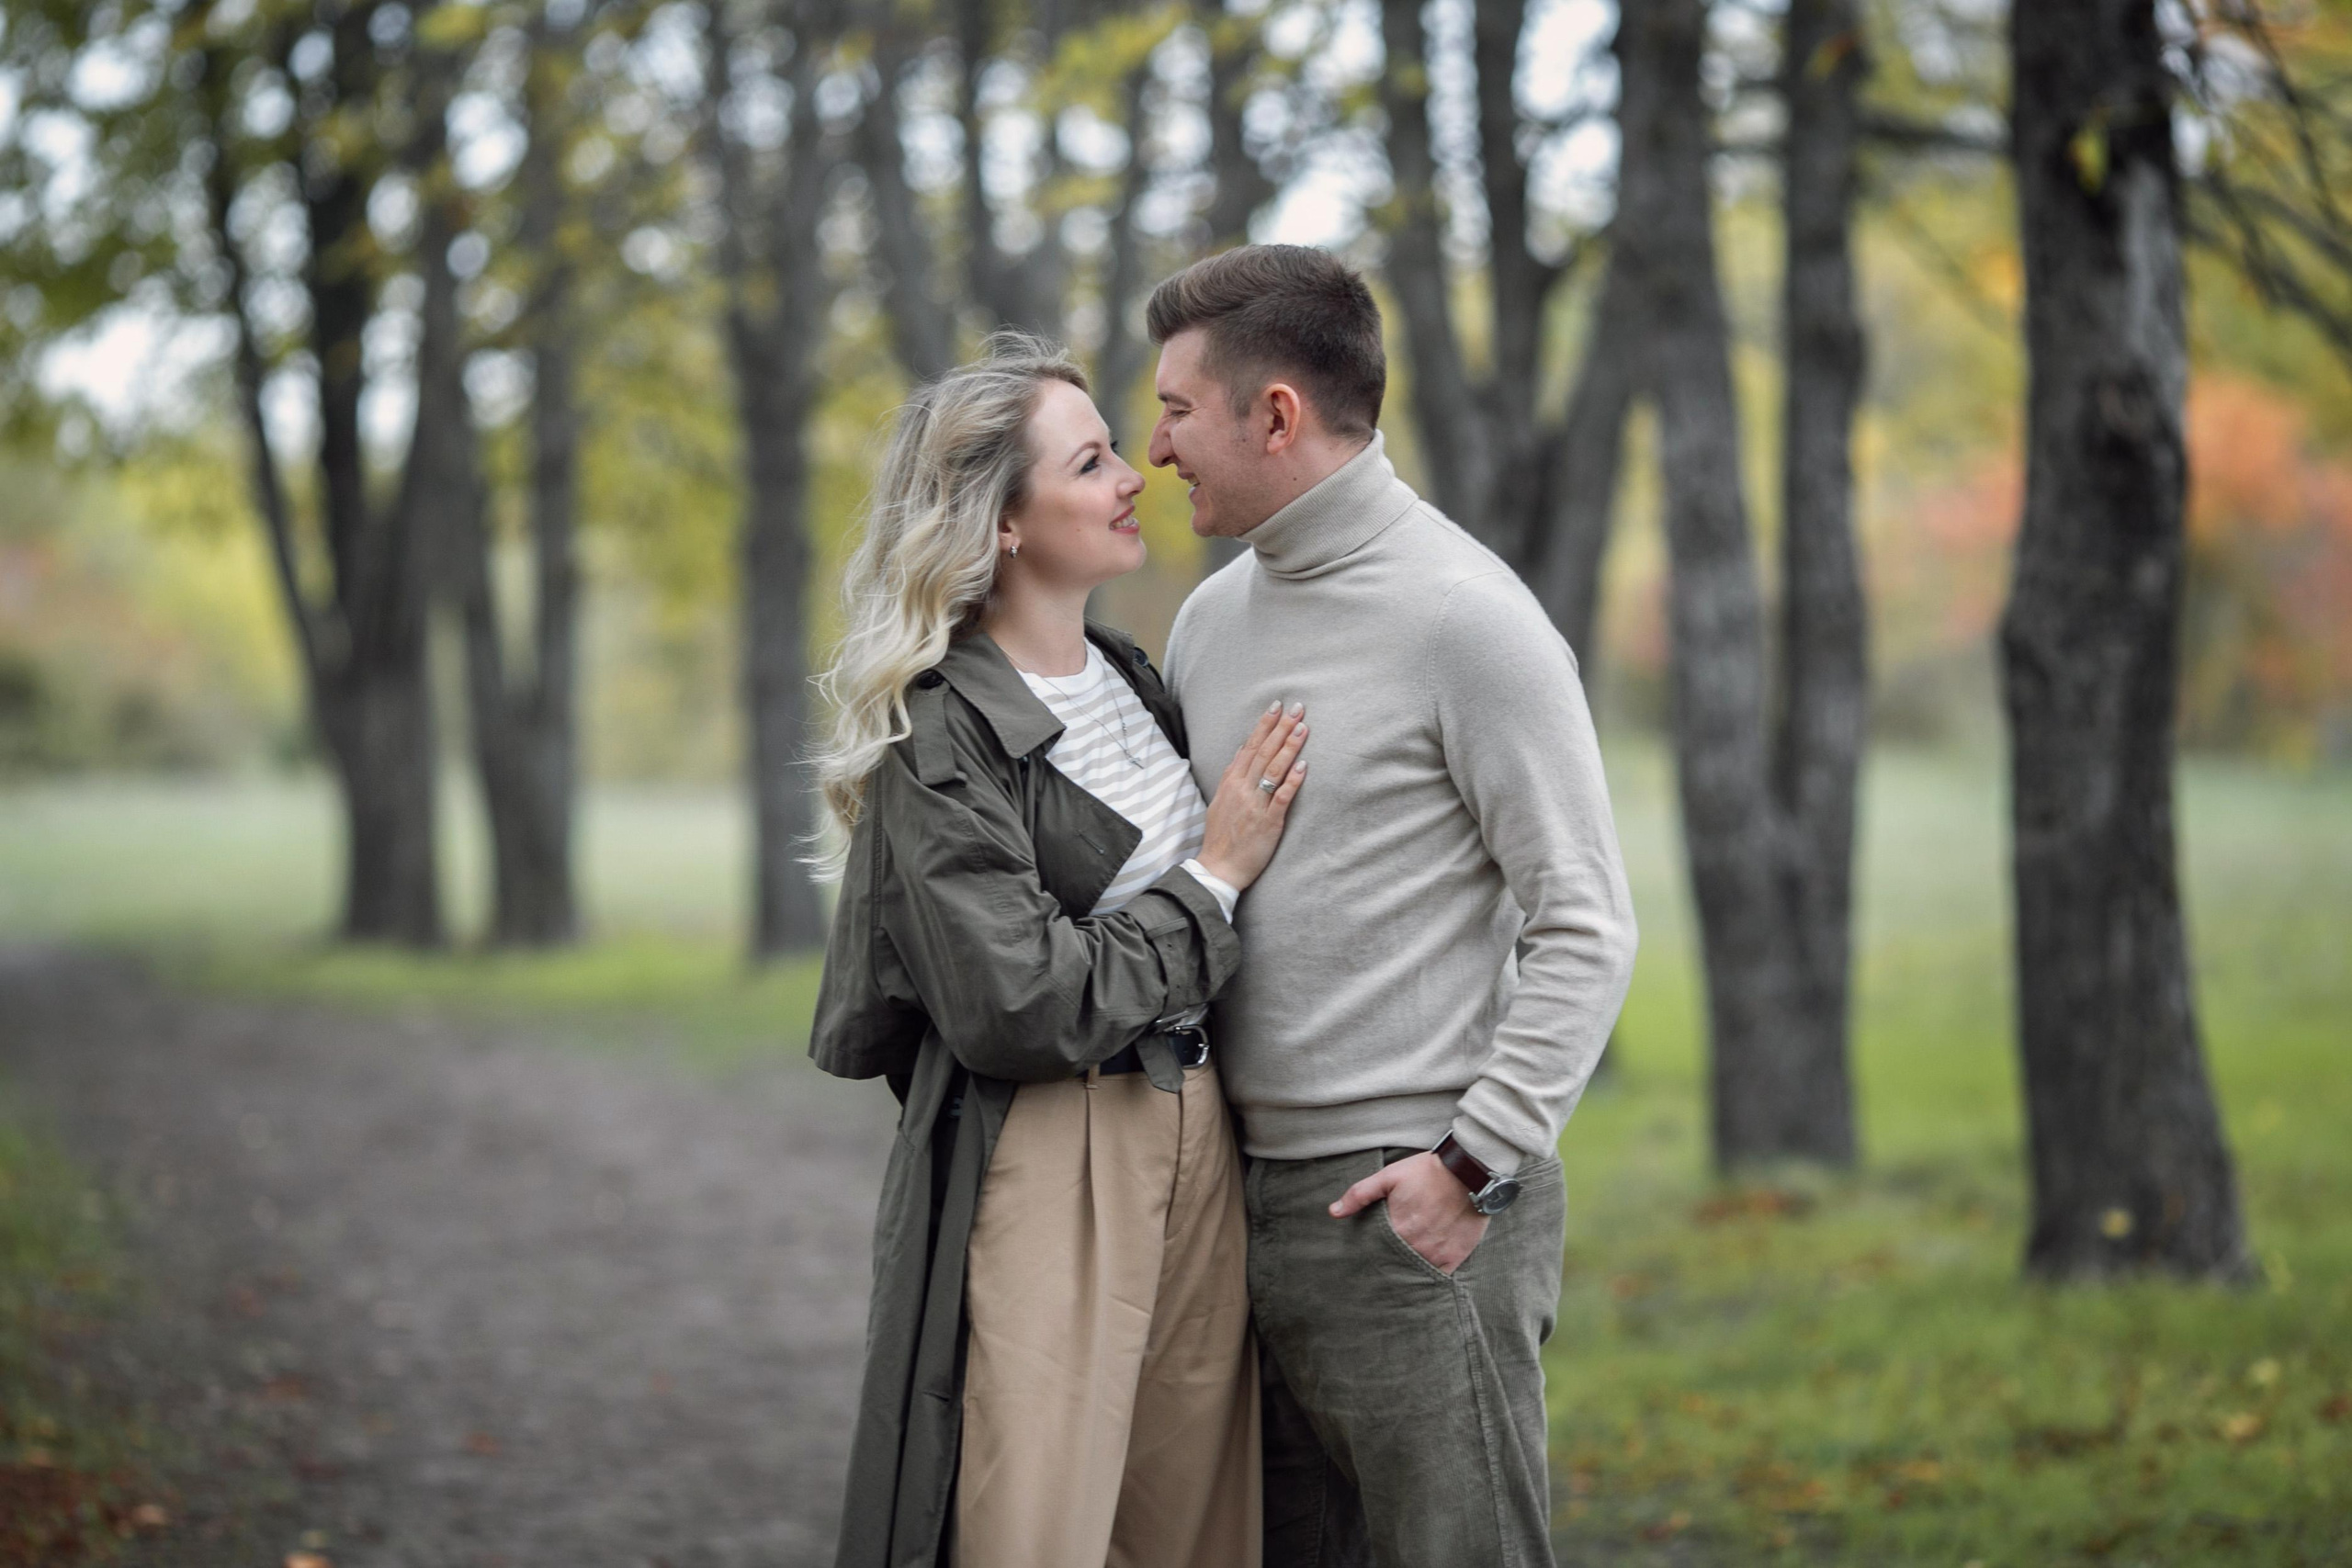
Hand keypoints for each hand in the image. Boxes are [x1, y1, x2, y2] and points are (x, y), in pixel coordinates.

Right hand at [1195, 702, 1308, 890]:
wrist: (1218, 867)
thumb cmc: (1221, 835)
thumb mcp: (1220, 799)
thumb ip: (1232, 774)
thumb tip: (1242, 749)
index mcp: (1231, 782)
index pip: (1249, 746)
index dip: (1264, 725)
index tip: (1277, 706)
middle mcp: (1242, 789)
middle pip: (1263, 752)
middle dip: (1281, 728)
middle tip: (1297, 708)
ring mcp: (1255, 805)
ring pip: (1273, 770)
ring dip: (1288, 747)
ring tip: (1303, 728)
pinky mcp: (1268, 823)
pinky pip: (1281, 798)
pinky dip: (1292, 781)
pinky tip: (1303, 766)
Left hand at [1329, 1153, 1489, 1275]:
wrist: (1469, 1172)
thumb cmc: (1427, 1172)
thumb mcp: (1389, 1176)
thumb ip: (1360, 1194)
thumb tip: (1333, 1212)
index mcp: (1397, 1229)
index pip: (1375, 1251)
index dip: (1368, 1255)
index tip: (1362, 1259)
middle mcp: (1416, 1246)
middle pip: (1394, 1265)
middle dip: (1385, 1267)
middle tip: (1378, 1270)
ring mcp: (1436, 1253)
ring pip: (1414, 1273)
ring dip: (1405, 1272)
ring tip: (1397, 1273)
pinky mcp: (1455, 1257)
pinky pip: (1438, 1277)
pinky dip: (1429, 1277)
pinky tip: (1420, 1275)